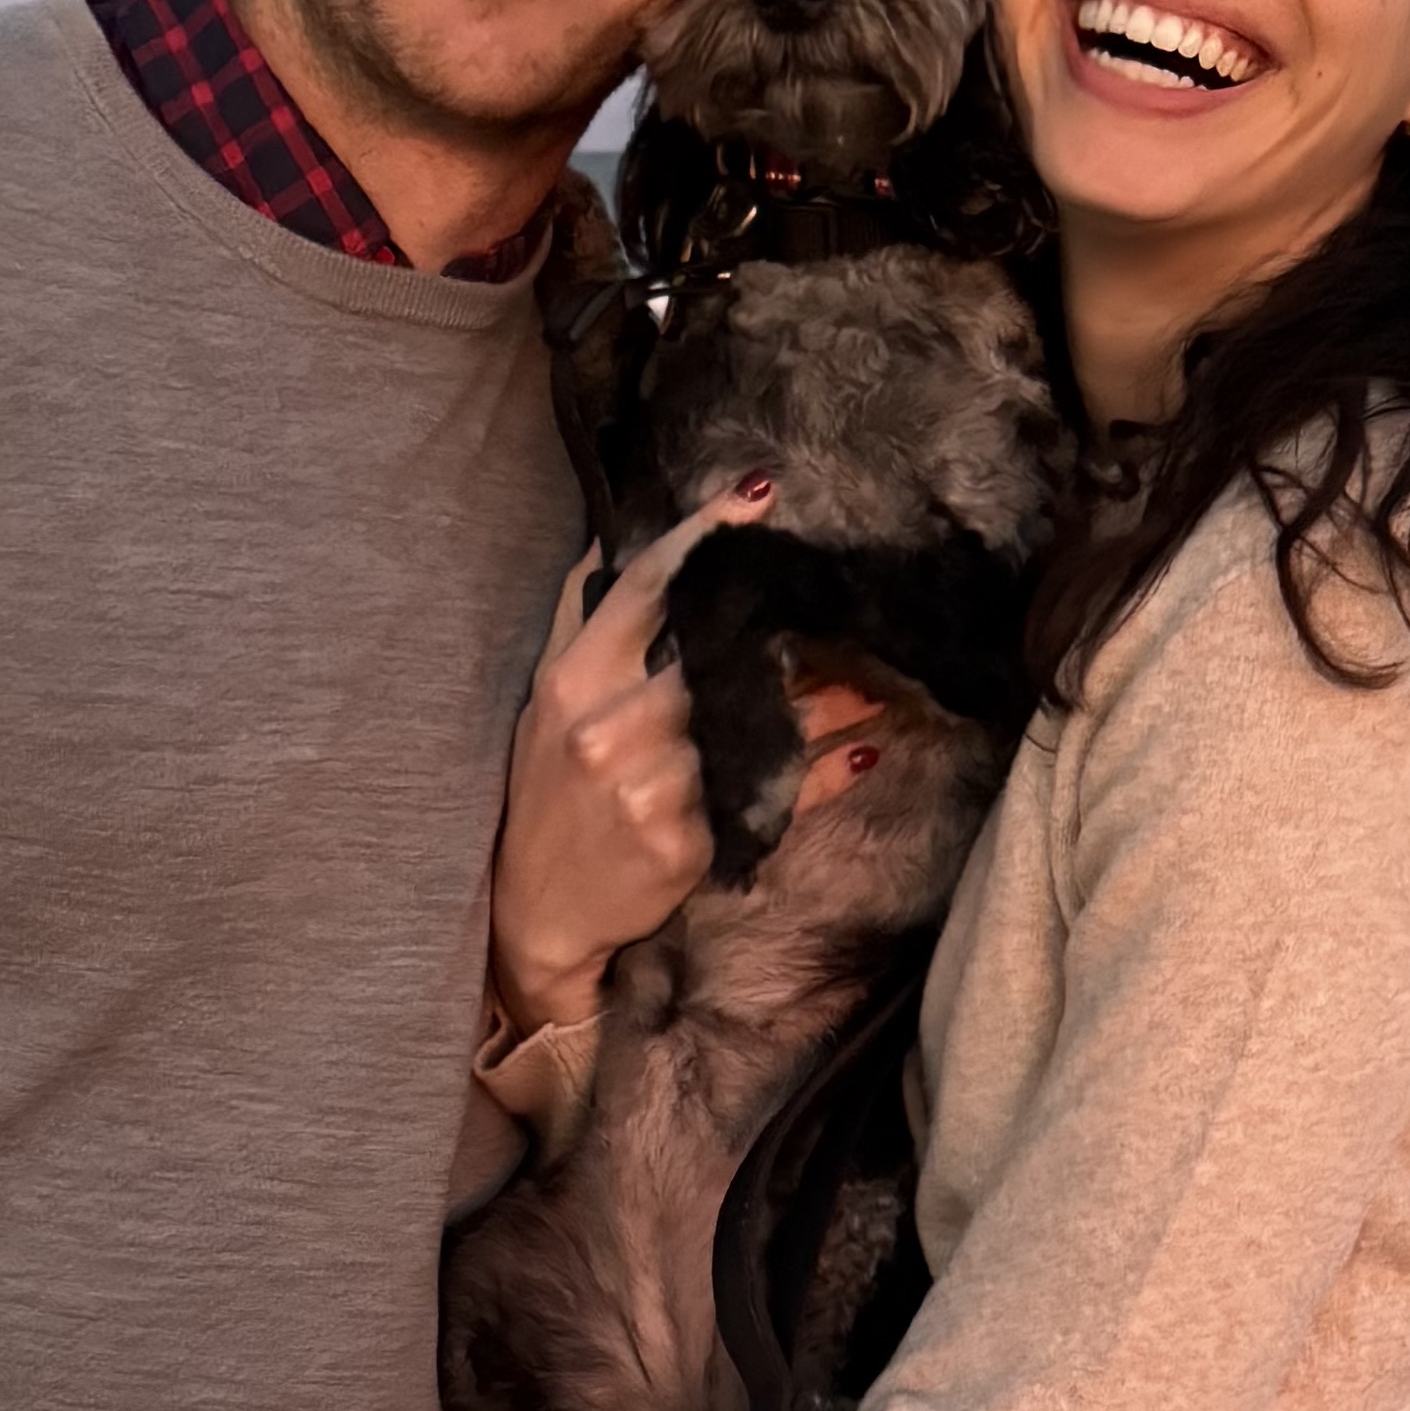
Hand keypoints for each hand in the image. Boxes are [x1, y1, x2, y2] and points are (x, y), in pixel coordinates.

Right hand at [489, 486, 890, 1029]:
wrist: (537, 914)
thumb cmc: (545, 799)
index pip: (645, 588)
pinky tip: (867, 751)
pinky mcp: (687, 841)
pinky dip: (825, 771)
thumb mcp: (547, 708)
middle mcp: (611, 726)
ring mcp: (651, 786)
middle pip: (714, 652)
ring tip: (872, 679)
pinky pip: (773, 792)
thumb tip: (612, 542)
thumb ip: (583, 627)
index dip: (702, 536)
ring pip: (757, 724)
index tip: (758, 496)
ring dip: (825, 701)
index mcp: (574, 681)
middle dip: (778, 626)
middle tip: (836, 595)